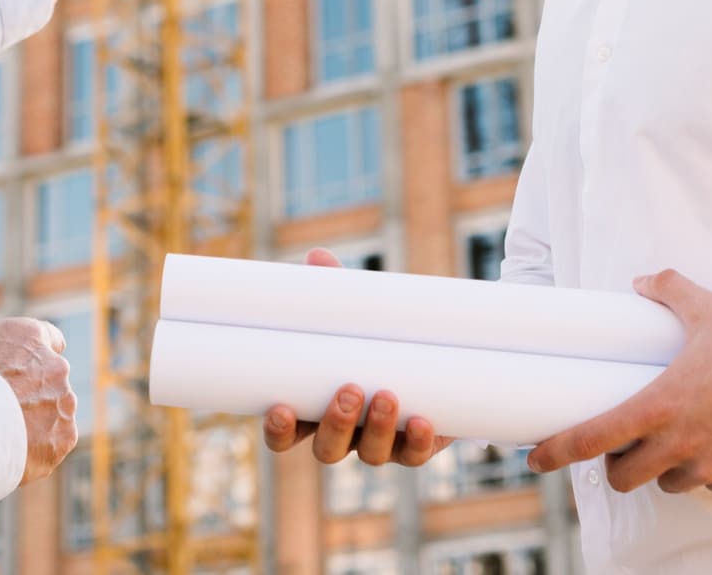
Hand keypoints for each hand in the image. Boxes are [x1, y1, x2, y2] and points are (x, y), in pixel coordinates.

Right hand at [0, 297, 79, 484]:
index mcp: (33, 336)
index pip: (50, 338)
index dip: (35, 354)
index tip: (21, 369)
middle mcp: (55, 367)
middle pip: (51, 378)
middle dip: (35, 390)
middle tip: (5, 407)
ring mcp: (62, 403)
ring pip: (56, 410)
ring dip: (40, 418)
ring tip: (6, 433)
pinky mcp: (63, 437)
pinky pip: (57, 442)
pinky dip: (41, 447)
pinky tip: (15, 449)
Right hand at [261, 249, 453, 467]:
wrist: (432, 349)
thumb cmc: (374, 331)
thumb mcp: (355, 312)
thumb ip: (334, 290)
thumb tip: (318, 257)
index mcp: (315, 409)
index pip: (285, 434)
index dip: (278, 430)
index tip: (281, 409)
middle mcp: (345, 434)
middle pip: (327, 450)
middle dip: (336, 425)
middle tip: (349, 389)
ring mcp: (381, 443)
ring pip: (371, 455)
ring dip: (377, 429)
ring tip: (386, 393)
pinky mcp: (417, 444)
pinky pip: (414, 455)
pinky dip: (417, 442)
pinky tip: (421, 421)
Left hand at [527, 270, 711, 494]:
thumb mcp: (707, 308)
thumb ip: (668, 290)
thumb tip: (643, 281)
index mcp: (661, 404)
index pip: (593, 437)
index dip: (558, 451)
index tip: (535, 458)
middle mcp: (681, 443)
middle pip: (624, 477)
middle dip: (618, 463)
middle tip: (624, 442)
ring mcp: (711, 465)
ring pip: (666, 484)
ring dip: (662, 468)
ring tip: (674, 439)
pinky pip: (708, 485)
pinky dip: (702, 471)